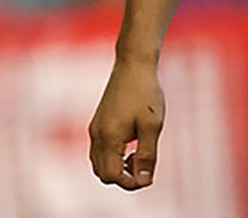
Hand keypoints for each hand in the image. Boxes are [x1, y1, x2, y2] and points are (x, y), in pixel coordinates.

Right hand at [88, 59, 165, 190]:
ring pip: (99, 163)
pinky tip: (132, 142)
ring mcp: (95, 129)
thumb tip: (143, 182)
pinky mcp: (98, 123)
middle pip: (103, 174)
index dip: (131, 183)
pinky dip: (113, 156)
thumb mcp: (152, 126)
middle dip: (123, 177)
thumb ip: (147, 155)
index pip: (112, 176)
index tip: (148, 176)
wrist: (134, 64)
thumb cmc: (146, 93)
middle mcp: (96, 135)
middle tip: (143, 164)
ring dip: (118, 167)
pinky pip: (100, 151)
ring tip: (139, 153)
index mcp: (108, 137)